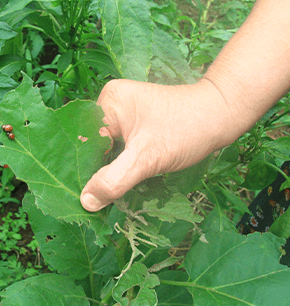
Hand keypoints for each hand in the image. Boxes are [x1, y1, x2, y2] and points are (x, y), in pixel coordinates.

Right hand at [80, 78, 235, 211]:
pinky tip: (122, 181)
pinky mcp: (136, 123)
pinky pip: (119, 147)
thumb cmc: (187, 130)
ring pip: (106, 149)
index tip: (82, 195)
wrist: (223, 116)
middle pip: (92, 145)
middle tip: (95, 199)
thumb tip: (85, 203)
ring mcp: (124, 113)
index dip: (82, 167)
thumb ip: (114, 181)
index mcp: (108, 102)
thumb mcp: (146, 159)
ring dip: (108, 170)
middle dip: (95, 170)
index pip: (83, 140)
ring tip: (107, 194)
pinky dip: (120, 165)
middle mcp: (111, 103)